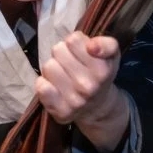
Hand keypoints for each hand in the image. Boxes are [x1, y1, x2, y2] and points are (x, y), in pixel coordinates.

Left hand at [35, 32, 129, 152]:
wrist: (98, 106)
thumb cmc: (99, 73)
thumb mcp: (111, 55)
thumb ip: (106, 44)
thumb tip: (91, 47)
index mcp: (102, 70)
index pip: (73, 40)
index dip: (75, 43)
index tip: (81, 51)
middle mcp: (89, 86)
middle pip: (58, 50)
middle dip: (63, 54)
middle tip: (70, 64)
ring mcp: (74, 101)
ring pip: (48, 66)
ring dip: (53, 68)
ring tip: (63, 75)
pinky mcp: (61, 112)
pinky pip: (41, 87)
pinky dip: (44, 83)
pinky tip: (53, 86)